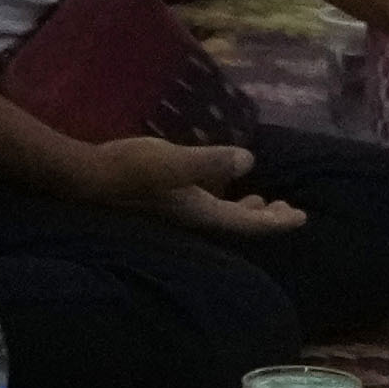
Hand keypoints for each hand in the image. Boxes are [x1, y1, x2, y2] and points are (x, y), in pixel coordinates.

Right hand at [72, 132, 303, 241]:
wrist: (86, 178)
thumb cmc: (128, 169)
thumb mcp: (170, 162)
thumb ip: (208, 162)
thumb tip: (249, 161)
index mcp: (200, 213)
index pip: (247, 225)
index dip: (277, 222)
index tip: (302, 217)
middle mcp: (194, 219)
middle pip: (240, 226)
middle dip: (268, 219)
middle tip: (292, 210)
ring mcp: (181, 211)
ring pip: (223, 217)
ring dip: (248, 211)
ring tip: (267, 202)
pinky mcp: (168, 200)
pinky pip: (208, 205)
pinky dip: (226, 199)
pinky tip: (224, 187)